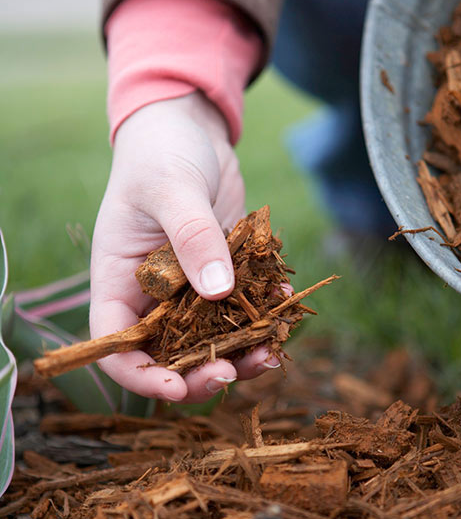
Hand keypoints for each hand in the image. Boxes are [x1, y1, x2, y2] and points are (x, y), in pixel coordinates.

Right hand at [90, 93, 279, 401]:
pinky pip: (243, 309)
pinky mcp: (225, 276)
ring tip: (272, 348)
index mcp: (120, 283)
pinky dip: (264, 314)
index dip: (143, 377)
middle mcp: (153, 296)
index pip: (118, 347)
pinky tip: (284, 302)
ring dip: (241, 351)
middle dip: (201, 373)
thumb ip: (192, 237)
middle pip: (170, 356)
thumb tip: (218, 291)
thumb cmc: (160, 153)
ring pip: (212, 340)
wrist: (189, 131)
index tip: (178, 388)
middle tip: (233, 370)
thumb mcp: (171, 189)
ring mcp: (191, 290)